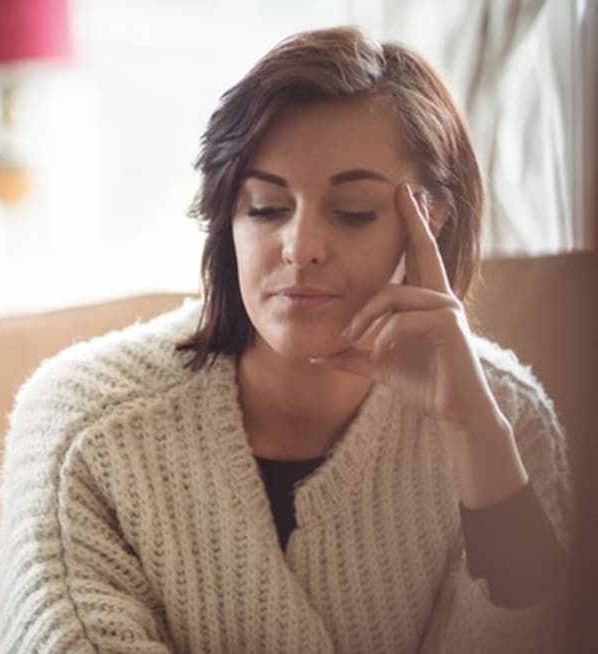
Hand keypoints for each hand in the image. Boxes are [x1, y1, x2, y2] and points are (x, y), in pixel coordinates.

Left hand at [312, 183, 500, 433]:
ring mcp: (447, 310)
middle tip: (405, 188)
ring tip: (350, 339)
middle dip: (413, 219)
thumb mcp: (377, 366)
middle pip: (422, 251)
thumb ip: (350, 356)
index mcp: (424, 301)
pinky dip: (384, 337)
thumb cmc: (422, 384)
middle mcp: (440, 298)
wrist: (453, 413)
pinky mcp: (449, 327)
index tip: (406, 194)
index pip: (417, 256)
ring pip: (393, 296)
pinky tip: (379, 354)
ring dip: (365, 318)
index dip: (412, 225)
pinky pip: (404, 321)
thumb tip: (317, 355)